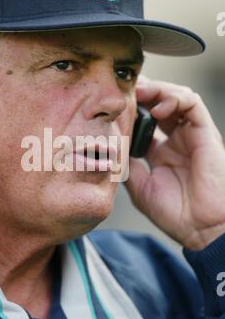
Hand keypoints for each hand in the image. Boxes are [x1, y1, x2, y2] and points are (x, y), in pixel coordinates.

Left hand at [125, 76, 224, 250]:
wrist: (200, 229)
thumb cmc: (174, 214)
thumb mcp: (140, 187)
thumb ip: (128, 164)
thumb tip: (112, 145)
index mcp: (161, 152)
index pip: (145, 120)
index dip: (131, 109)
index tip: (112, 103)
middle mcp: (177, 140)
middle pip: (159, 104)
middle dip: (142, 93)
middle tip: (124, 89)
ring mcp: (191, 135)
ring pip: (176, 97)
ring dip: (157, 90)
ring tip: (139, 92)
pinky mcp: (205, 133)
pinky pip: (193, 103)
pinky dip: (175, 98)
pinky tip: (158, 109)